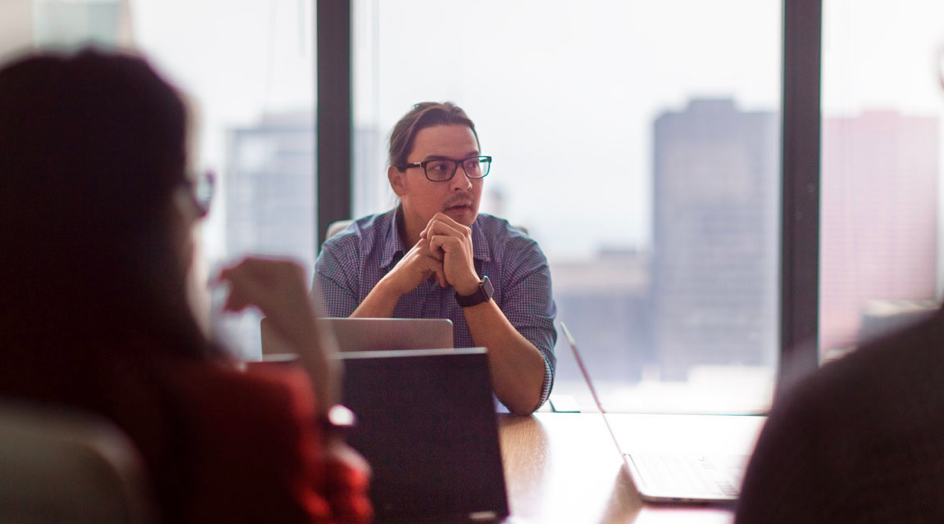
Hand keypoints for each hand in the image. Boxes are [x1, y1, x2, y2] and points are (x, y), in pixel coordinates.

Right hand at [216, 256, 338, 405]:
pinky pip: (263, 289)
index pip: (249, 262)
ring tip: (229, 313)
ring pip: (255, 282)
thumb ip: (242, 284)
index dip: (228, 273)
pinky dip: (251, 299)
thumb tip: (224, 269)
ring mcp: (290, 278)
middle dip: (235, 290)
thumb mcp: (262, 303)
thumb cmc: (291, 325)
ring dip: (240, 296)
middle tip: (223, 308)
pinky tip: (240, 312)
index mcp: (286, 266)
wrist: (312, 344)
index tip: (211, 287)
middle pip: (252, 273)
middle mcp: (290, 267)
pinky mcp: (288, 290)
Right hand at [378, 236, 446, 295]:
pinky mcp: (420, 260)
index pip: (443, 243)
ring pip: (443, 257)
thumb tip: (451, 258)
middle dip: (450, 263)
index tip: (451, 269)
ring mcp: (421, 251)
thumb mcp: (426, 263)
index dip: (449, 256)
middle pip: (445, 249)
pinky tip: (442, 284)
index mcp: (425, 243)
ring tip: (448, 281)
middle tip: (452, 276)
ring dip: (447, 270)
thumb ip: (436, 258)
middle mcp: (423, 244)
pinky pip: (438, 266)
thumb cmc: (412, 274)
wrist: (396, 282)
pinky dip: (442, 276)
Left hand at [421, 213, 479, 294]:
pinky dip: (433, 248)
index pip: (441, 217)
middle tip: (427, 242)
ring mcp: (460, 235)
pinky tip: (439, 257)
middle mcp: (464, 230)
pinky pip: (434, 239)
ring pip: (435, 225)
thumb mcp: (450, 249)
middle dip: (428, 229)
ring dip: (430, 238)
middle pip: (437, 218)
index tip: (425, 237)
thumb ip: (444, 237)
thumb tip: (426, 229)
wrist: (464, 281)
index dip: (430, 225)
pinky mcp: (455, 242)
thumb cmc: (455, 267)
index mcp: (463, 230)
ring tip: (435, 251)